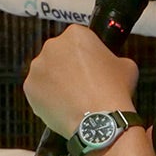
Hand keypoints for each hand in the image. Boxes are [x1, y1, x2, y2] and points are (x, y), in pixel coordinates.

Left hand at [24, 24, 138, 136]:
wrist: (99, 120)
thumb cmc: (114, 91)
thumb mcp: (126, 66)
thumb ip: (113, 58)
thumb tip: (109, 64)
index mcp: (75, 34)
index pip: (78, 40)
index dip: (86, 55)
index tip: (90, 68)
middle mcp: (52, 46)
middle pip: (59, 54)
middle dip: (67, 67)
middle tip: (81, 84)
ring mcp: (37, 66)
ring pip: (46, 72)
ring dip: (55, 81)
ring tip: (71, 98)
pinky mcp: (29, 86)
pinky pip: (37, 90)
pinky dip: (46, 97)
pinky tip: (62, 106)